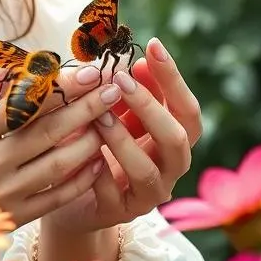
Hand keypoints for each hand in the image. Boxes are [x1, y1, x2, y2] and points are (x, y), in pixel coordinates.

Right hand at [0, 65, 122, 227]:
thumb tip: (12, 70)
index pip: (23, 103)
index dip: (59, 86)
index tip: (87, 71)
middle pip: (48, 130)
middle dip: (86, 106)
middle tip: (113, 87)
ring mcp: (4, 194)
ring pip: (59, 163)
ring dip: (90, 139)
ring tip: (109, 119)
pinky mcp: (15, 217)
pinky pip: (58, 196)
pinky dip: (82, 178)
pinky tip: (97, 160)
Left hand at [40, 38, 201, 236]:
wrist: (73, 196)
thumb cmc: (100, 145)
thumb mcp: (116, 113)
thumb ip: (130, 91)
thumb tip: (137, 60)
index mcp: (174, 139)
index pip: (187, 109)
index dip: (173, 78)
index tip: (153, 45)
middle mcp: (169, 168)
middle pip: (177, 138)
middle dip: (150, 106)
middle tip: (121, 80)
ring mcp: (148, 195)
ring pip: (146, 170)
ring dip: (122, 139)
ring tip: (98, 116)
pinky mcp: (120, 214)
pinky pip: (114, 196)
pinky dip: (100, 175)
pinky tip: (85, 158)